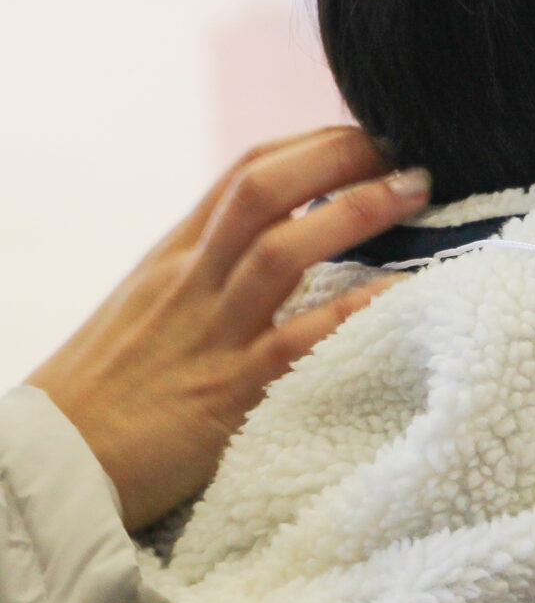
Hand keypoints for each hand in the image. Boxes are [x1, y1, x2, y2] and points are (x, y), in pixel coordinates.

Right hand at [27, 129, 429, 528]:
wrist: (51, 465)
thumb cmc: (107, 390)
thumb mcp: (150, 309)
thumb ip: (209, 274)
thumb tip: (283, 242)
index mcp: (173, 257)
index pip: (244, 174)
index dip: (314, 146)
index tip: (370, 137)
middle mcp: (190, 281)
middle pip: (263, 190)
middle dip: (338, 158)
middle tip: (405, 153)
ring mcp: (209, 333)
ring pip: (282, 250)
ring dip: (357, 211)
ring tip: (416, 193)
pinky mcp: (228, 393)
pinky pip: (301, 340)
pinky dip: (359, 310)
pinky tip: (407, 291)